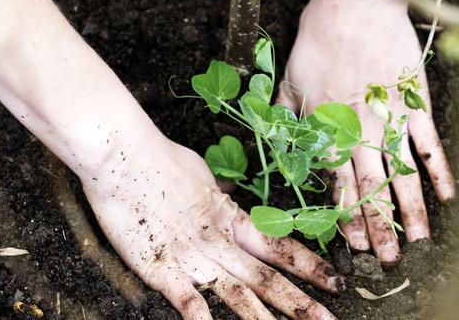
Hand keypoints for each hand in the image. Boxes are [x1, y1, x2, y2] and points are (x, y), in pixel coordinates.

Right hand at [82, 138, 342, 318]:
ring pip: (239, 294)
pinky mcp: (161, 269)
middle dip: (301, 303)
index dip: (310, 266)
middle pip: (267, 277)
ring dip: (267, 319)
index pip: (277, 245)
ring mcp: (192, 257)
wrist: (122, 154)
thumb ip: (218, 194)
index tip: (336, 282)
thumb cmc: (159, 158)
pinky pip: (189, 302)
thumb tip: (231, 197)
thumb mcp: (199, 174)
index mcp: (228, 216)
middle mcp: (218, 241)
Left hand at [278, 0, 455, 264]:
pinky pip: (430, 142)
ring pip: (403, 174)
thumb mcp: (288, 82)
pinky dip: (440, 169)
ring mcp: (392, 118)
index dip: (347, 217)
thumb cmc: (316, 41)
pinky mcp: (416, 101)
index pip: (338, 185)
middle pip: (372, 189)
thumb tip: (277, 143)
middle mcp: (361, 133)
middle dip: (380, 227)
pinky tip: (448, 194)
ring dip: (412, 210)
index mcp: (329, 131)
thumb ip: (286, 117)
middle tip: (389, 258)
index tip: (354, 244)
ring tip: (420, 240)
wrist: (354, 6)